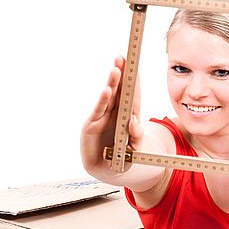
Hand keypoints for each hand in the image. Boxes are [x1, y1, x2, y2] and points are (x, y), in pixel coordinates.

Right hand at [80, 56, 142, 174]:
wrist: (107, 171)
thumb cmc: (123, 158)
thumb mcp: (134, 150)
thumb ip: (136, 137)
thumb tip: (134, 122)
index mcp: (128, 116)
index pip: (134, 96)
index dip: (135, 81)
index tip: (136, 65)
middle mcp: (115, 113)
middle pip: (120, 91)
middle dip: (122, 75)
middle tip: (124, 57)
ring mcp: (103, 118)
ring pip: (110, 98)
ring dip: (113, 83)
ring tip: (117, 69)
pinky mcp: (92, 125)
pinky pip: (99, 111)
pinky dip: (103, 101)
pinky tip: (107, 90)